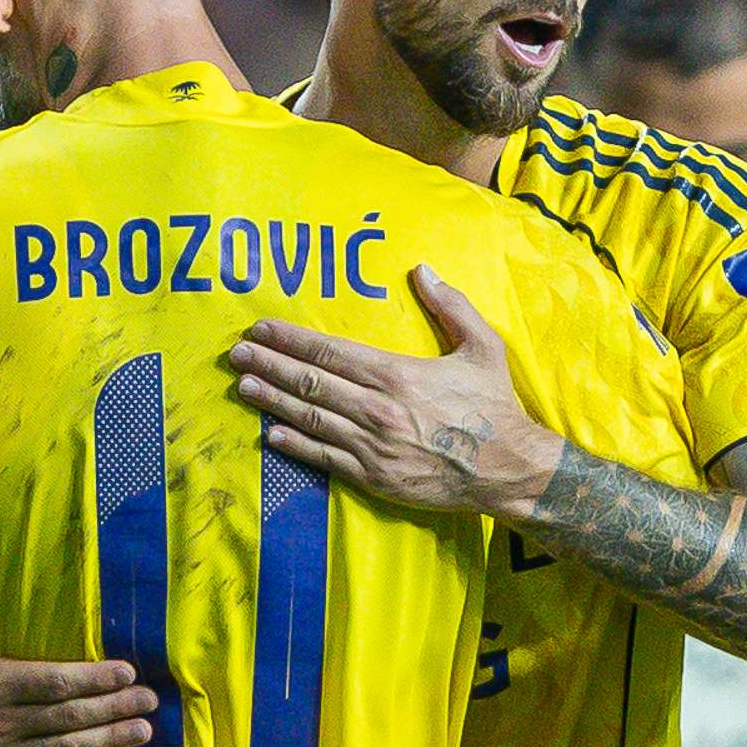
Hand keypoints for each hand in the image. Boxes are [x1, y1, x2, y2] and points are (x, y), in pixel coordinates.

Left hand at [228, 268, 562, 519]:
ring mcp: (372, 446)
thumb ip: (450, 305)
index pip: (330, 352)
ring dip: (272, 401)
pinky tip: (272, 434)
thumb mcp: (483, 346)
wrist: (508, 470)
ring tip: (244, 385)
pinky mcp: (374, 477)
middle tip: (238, 353)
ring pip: (310, 419)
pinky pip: (324, 458)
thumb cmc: (495, 407)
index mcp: (396, 374)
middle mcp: (377, 408)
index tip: (262, 328)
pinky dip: (295, 445)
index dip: (291, 339)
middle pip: (310, 382)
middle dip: (269, 364)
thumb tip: (422, 269)